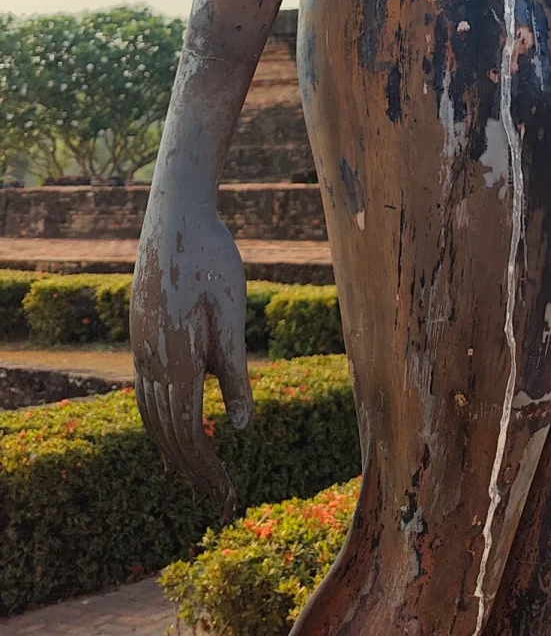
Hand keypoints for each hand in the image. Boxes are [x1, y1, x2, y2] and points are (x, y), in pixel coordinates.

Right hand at [131, 194, 252, 521]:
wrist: (175, 218)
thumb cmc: (212, 261)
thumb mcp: (232, 314)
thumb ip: (235, 372)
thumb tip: (239, 429)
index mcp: (175, 360)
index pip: (188, 435)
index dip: (206, 471)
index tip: (227, 498)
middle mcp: (149, 362)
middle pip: (167, 435)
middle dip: (193, 473)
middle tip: (220, 504)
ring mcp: (140, 350)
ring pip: (151, 419)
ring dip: (175, 454)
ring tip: (196, 480)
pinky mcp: (140, 337)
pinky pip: (146, 395)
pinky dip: (160, 425)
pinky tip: (174, 433)